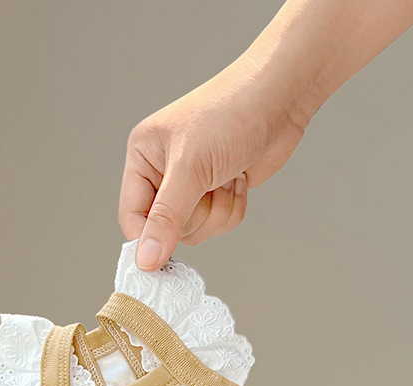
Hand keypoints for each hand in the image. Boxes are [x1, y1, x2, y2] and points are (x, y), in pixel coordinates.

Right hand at [118, 57, 308, 270]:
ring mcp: (192, 185)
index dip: (148, 239)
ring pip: (196, 230)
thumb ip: (167, 218)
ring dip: (219, 211)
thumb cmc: (231, 115)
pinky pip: (219, 224)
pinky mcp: (218, 192)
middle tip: (210, 186)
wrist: (281, 97)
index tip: (164, 256)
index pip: (132, 217)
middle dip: (197, 215)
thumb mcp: (191, 169)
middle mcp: (163, 173)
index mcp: (143, 158)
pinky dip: (233, 207)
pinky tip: (238, 178)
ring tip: (227, 177)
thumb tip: (145, 260)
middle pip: (167, 230)